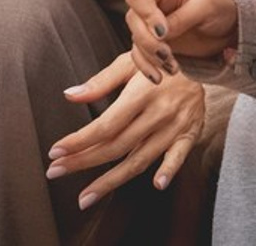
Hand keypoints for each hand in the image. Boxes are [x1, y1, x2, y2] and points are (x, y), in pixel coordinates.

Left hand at [46, 52, 204, 209]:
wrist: (200, 58)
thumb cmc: (158, 58)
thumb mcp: (129, 61)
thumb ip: (101, 82)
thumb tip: (70, 95)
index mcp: (141, 93)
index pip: (106, 125)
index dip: (80, 140)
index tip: (56, 151)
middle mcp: (157, 113)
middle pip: (117, 146)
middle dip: (83, 161)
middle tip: (55, 172)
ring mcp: (174, 126)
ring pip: (140, 159)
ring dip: (111, 181)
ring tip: (86, 196)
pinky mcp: (189, 134)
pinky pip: (179, 156)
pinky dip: (169, 170)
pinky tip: (156, 185)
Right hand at [124, 0, 237, 79]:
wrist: (231, 25)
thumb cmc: (221, 5)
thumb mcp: (208, 5)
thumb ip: (183, 16)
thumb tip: (161, 33)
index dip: (145, 14)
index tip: (163, 32)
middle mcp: (153, 5)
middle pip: (133, 20)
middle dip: (148, 42)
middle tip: (167, 55)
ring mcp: (152, 25)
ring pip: (135, 40)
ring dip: (149, 58)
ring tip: (173, 68)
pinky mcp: (156, 44)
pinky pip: (141, 56)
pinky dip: (147, 68)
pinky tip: (160, 77)